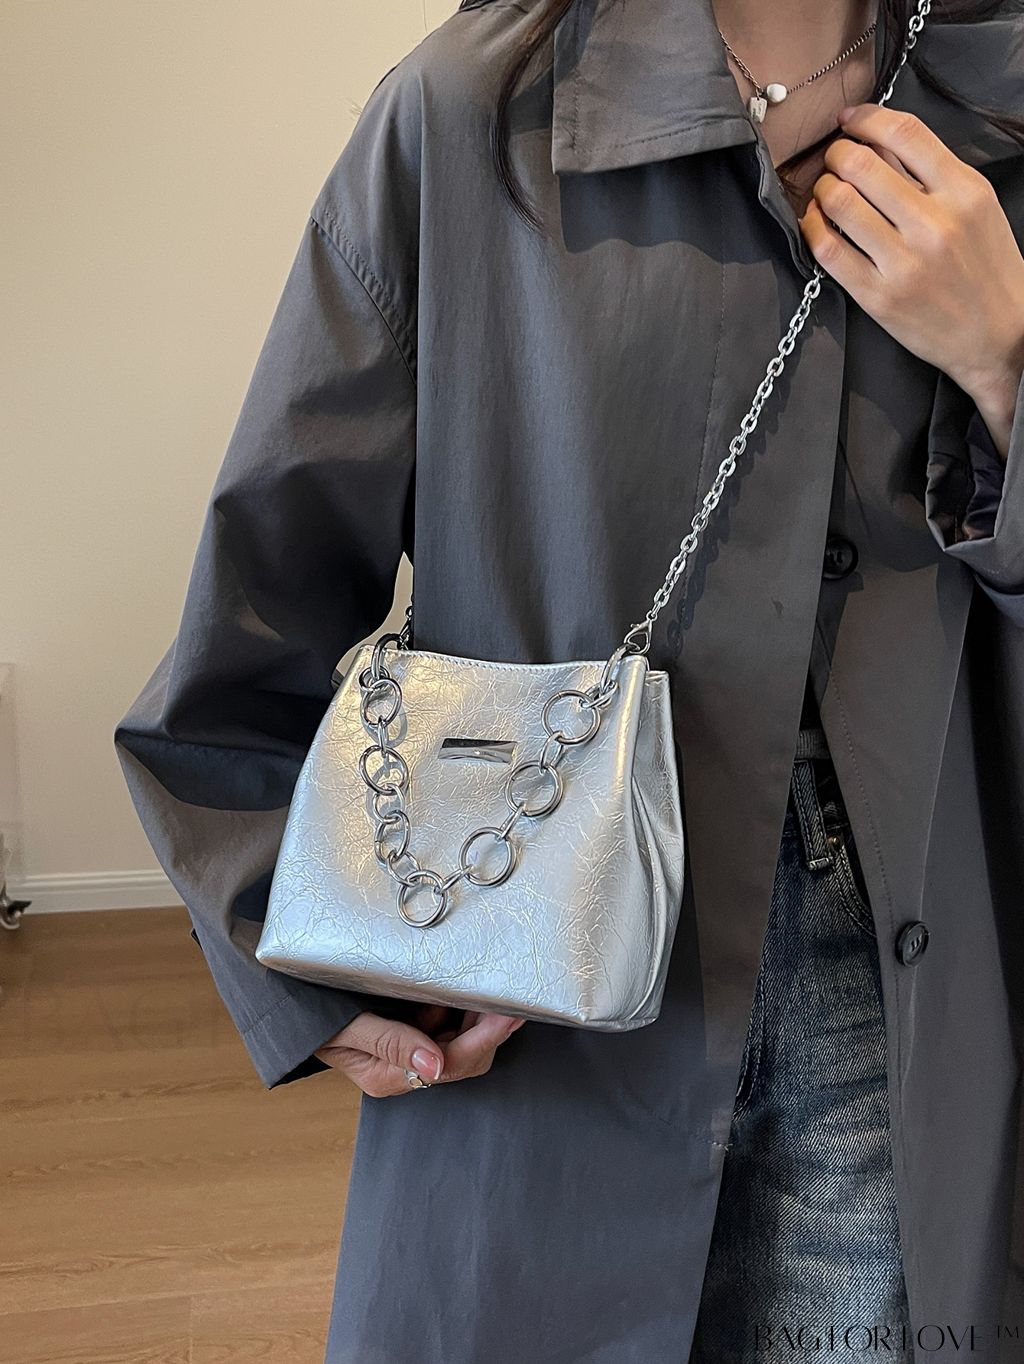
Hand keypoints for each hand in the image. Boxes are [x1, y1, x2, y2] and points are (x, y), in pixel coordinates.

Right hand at [314, 1003, 525, 1096]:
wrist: (289, 1005)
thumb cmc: (312, 1017)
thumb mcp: (349, 1028)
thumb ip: (392, 1044)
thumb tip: (437, 1066)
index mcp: (391, 1077)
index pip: (452, 1065)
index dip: (484, 1040)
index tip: (508, 1016)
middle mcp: (406, 1069)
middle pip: (465, 1057)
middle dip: (490, 1031)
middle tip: (512, 998)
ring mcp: (409, 1049)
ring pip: (460, 1040)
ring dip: (478, 1018)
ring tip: (493, 991)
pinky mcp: (409, 1029)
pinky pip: (445, 1022)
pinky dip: (458, 1007)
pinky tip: (461, 989)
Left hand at [798, 103, 1023, 457]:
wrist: (999, 335)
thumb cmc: (985, 268)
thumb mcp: (976, 208)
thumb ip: (933, 174)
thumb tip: (879, 142)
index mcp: (963, 192)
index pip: (904, 133)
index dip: (865, 119)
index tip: (848, 121)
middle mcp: (934, 224)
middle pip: (862, 164)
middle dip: (836, 154)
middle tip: (832, 160)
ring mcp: (904, 263)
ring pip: (840, 202)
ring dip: (822, 188)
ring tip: (825, 191)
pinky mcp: (879, 297)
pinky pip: (829, 250)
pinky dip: (812, 227)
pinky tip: (815, 222)